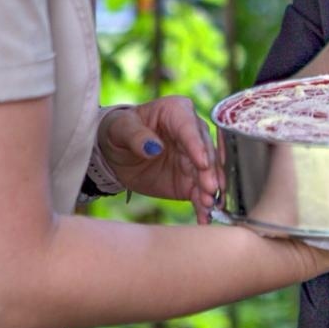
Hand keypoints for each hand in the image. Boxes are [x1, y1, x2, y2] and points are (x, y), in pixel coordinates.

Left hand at [98, 97, 222, 220]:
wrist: (117, 153)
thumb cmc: (121, 131)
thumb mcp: (121, 129)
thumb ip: (136, 136)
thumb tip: (153, 146)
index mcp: (177, 111)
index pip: (190, 127)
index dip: (197, 145)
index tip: (202, 163)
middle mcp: (192, 132)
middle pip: (205, 151)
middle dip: (209, 171)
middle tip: (211, 188)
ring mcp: (194, 158)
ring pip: (207, 173)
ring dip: (209, 189)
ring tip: (209, 204)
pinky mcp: (190, 179)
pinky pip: (199, 192)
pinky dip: (202, 205)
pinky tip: (204, 216)